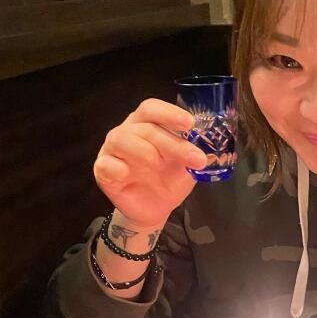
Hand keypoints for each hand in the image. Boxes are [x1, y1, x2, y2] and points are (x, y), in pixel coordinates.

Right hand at [93, 98, 205, 226]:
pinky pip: (106, 164)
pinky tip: (128, 174)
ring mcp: (113, 150)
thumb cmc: (170, 179)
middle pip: (146, 128)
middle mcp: (128, 131)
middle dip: (173, 143)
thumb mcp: (187, 166)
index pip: (152, 108)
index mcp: (148, 124)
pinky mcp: (103, 170)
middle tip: (197, 159)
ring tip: (158, 165)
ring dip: (144, 151)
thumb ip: (196, 153)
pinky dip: (118, 167)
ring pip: (122, 139)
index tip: (190, 124)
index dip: (170, 113)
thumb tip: (213, 149)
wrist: (155, 209)